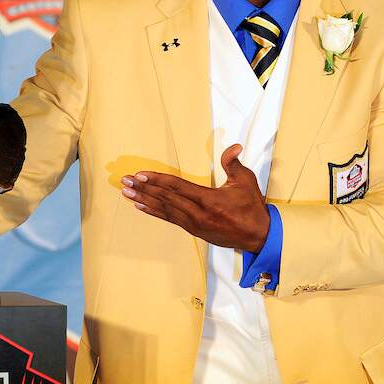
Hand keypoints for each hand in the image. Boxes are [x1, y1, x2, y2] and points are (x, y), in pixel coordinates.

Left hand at [121, 144, 268, 250]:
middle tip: (125, 181)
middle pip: (165, 198)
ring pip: (164, 210)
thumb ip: (233, 163)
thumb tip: (233, 146)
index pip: (177, 187)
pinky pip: (170, 219)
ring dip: (144, 200)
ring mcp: (194, 224)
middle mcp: (198, 214)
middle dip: (144, 189)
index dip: (157, 180)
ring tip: (127, 193)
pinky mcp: (194, 231)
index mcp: (209, 200)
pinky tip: (141, 207)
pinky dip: (154, 212)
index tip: (140, 175)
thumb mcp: (246, 181)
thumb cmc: (252, 207)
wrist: (258, 237)